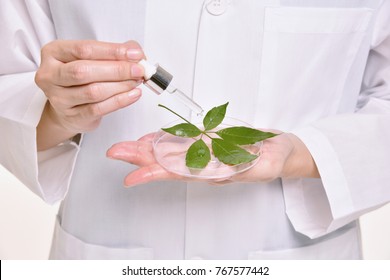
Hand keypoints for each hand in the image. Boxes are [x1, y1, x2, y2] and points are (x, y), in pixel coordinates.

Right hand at [35, 40, 144, 149]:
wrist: (67, 108)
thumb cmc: (80, 78)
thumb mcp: (92, 59)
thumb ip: (113, 53)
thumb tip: (136, 53)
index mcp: (53, 52)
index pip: (84, 49)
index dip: (112, 51)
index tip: (135, 54)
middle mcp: (50, 75)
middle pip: (85, 71)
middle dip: (117, 70)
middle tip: (138, 70)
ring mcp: (59, 98)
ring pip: (93, 91)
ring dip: (120, 86)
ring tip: (136, 82)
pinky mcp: (72, 116)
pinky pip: (99, 109)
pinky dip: (120, 101)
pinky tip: (133, 95)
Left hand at [106, 132, 319, 186]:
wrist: (285, 151)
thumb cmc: (278, 158)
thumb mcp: (267, 163)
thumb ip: (246, 166)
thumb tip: (220, 168)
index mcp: (216, 172)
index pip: (180, 173)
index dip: (155, 174)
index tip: (132, 176)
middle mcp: (206, 164)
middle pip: (168, 162)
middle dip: (142, 158)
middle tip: (117, 154)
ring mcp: (208, 153)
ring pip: (173, 151)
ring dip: (149, 149)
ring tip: (127, 147)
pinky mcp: (212, 142)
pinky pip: (185, 142)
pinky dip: (167, 139)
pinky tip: (153, 138)